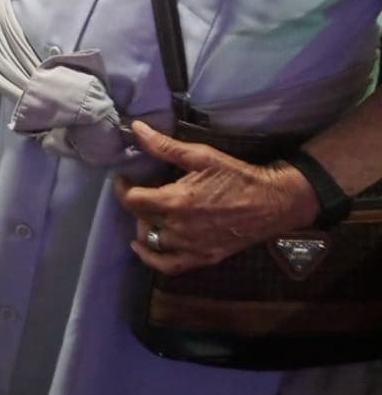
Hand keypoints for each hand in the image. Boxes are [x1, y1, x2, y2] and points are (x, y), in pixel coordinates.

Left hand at [113, 120, 318, 274]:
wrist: (273, 203)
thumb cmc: (236, 176)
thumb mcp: (201, 156)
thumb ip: (164, 146)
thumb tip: (135, 128)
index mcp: (176, 201)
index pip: (132, 200)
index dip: (122, 188)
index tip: (123, 179)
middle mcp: (180, 228)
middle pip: (141, 219)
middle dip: (136, 204)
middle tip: (143, 190)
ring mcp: (191, 246)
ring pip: (151, 241)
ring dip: (144, 226)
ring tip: (150, 212)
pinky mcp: (203, 258)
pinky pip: (168, 266)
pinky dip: (151, 258)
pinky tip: (144, 246)